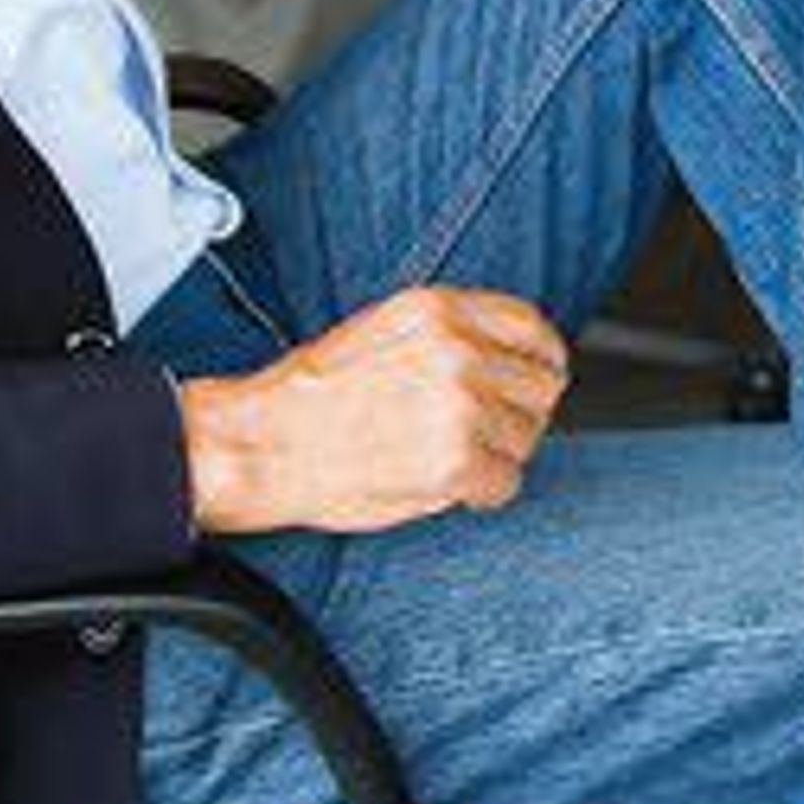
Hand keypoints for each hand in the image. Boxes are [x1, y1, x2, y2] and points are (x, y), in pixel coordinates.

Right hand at [180, 286, 569, 534]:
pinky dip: (483, 493)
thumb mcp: (383, 329)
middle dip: (518, 415)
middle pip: (540, 386)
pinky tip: (448, 486)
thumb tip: (506, 356)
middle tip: (481, 433)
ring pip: (526, 438)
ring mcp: (460, 406)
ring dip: (497, 455)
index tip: (534, 380)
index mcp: (439, 310)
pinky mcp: (456, 462)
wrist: (263, 443)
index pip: (531, 327)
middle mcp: (457, 351)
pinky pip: (506, 483)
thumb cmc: (309, 396)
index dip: (539, 361)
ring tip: (448, 457)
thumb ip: (449, 333)